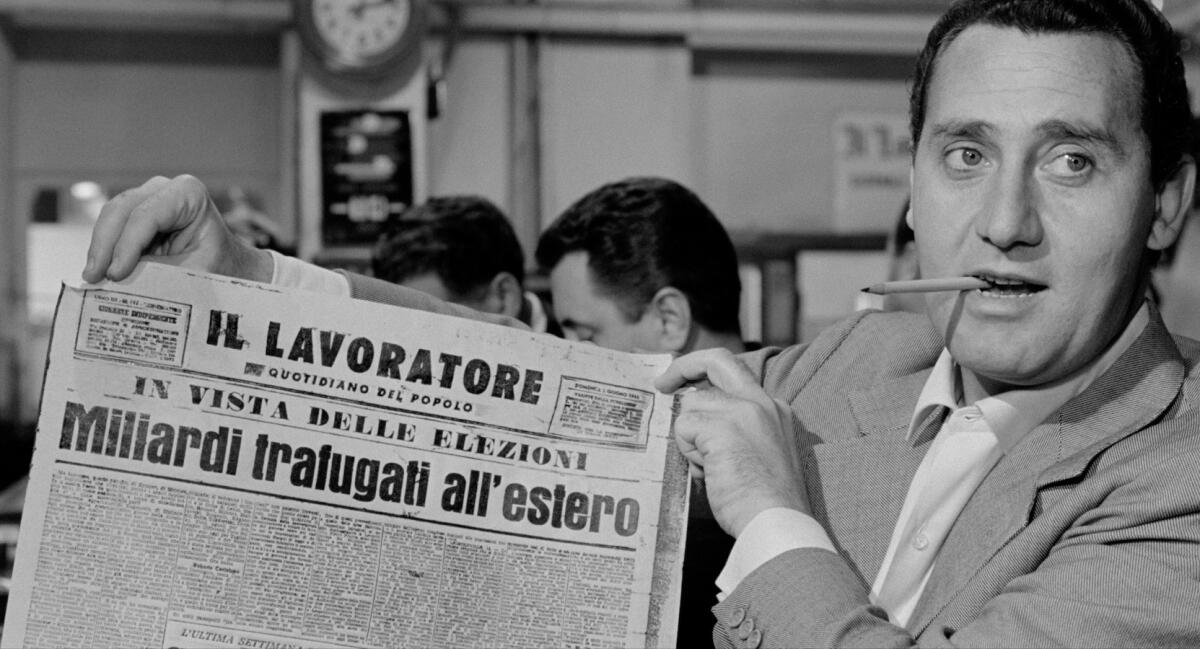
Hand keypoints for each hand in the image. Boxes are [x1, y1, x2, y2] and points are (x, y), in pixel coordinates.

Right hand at [82, 175, 271, 283]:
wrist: (229, 265)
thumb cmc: (218, 266)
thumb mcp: (194, 272)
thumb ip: (158, 274)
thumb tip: (117, 285)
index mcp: (188, 193)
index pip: (147, 215)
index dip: (127, 244)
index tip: (116, 274)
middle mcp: (163, 189)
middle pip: (122, 211)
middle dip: (105, 245)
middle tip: (93, 278)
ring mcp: (146, 198)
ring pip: (111, 218)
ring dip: (99, 248)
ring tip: (92, 279)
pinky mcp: (135, 215)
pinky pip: (111, 229)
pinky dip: (103, 251)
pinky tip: (97, 274)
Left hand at [655, 348, 809, 537]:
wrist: (778, 523)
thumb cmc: (765, 503)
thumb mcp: (756, 453)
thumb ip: (732, 429)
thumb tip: (692, 420)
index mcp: (773, 409)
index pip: (735, 372)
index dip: (704, 371)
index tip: (685, 383)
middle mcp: (761, 402)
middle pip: (716, 360)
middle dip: (684, 366)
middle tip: (663, 383)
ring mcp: (743, 411)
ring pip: (691, 407)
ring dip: (691, 441)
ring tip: (713, 470)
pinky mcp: (723, 428)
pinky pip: (684, 429)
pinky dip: (689, 453)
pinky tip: (711, 474)